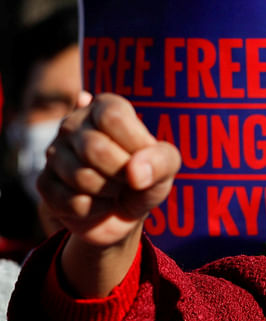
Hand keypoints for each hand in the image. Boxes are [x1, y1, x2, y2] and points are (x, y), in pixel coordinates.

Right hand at [38, 92, 180, 247]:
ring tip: (114, 188)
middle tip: (129, 178)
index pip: (113, 117)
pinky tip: (97, 202)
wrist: (122, 213)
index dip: (134, 144)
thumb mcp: (166, 166)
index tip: (145, 157)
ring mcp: (54, 152)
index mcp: (105, 107)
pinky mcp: (45, 183)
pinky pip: (71, 201)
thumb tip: (135, 172)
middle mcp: (74, 123)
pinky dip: (94, 209)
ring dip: (109, 192)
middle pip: (94, 148)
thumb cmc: (146, 178)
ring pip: (81, 177)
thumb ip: (162, 161)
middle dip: (121, 173)